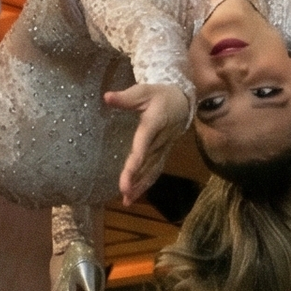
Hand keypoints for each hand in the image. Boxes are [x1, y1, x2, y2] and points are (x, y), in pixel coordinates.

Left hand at [104, 81, 190, 207]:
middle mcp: (160, 140)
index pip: (143, 144)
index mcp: (154, 124)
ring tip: (127, 199)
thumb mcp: (144, 91)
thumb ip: (126, 97)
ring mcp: (163, 149)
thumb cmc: (160, 96)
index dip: (136, 160)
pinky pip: (155, 170)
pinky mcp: (163, 153)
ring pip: (152, 169)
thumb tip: (106, 97)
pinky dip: (146, 184)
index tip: (128, 173)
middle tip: (124, 192)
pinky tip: (133, 196)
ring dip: (141, 185)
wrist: (183, 102)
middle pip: (147, 161)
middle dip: (136, 178)